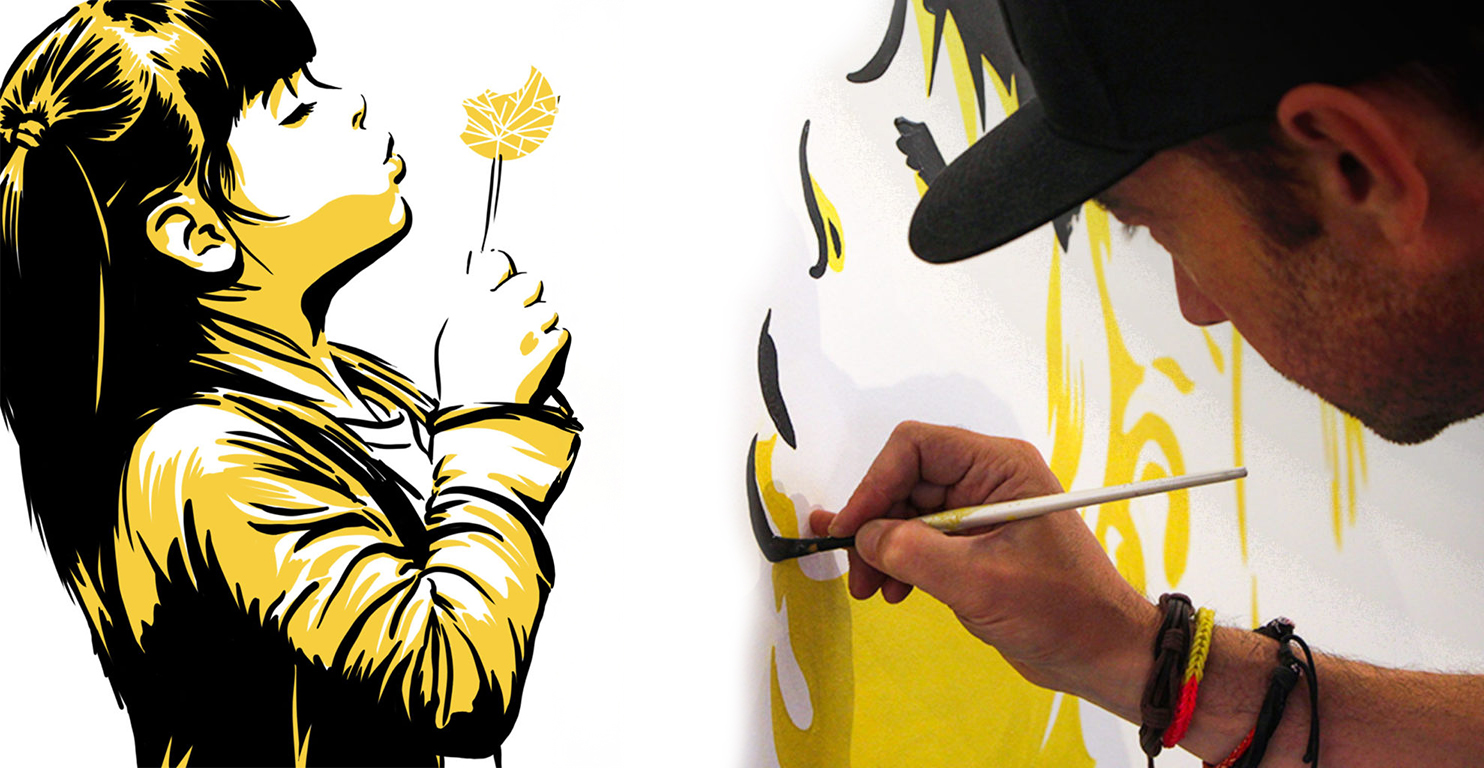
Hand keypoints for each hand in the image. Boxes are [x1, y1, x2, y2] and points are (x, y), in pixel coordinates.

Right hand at [435, 250, 569, 405]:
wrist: (481, 411)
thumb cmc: (463, 378)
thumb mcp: (454, 334)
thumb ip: (472, 306)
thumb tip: (485, 293)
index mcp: (473, 301)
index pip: (498, 263)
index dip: (505, 273)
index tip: (507, 282)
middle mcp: (502, 306)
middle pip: (531, 282)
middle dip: (530, 297)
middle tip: (522, 318)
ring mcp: (529, 325)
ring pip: (549, 310)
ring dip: (542, 325)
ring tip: (526, 348)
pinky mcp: (550, 345)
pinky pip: (561, 334)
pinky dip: (553, 346)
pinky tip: (537, 360)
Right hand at [816, 421, 1158, 706]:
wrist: (1103, 653)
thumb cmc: (1062, 611)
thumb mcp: (980, 582)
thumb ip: (914, 553)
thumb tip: (863, 537)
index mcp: (1000, 467)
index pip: (916, 448)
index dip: (875, 484)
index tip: (851, 528)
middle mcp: (987, 480)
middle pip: (906, 480)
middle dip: (875, 524)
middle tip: (856, 570)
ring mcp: (980, 512)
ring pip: (907, 512)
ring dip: (883, 548)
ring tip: (873, 589)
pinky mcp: (974, 544)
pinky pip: (921, 539)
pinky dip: (900, 562)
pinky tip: (896, 591)